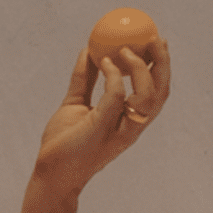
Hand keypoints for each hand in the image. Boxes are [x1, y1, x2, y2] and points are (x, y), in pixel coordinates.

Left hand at [31, 35, 170, 199]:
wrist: (50, 174)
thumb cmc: (63, 143)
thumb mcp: (75, 103)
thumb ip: (84, 78)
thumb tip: (89, 51)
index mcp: (129, 121)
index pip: (156, 92)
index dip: (161, 66)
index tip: (156, 42)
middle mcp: (130, 128)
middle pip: (160, 93)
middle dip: (162, 64)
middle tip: (155, 38)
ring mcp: (119, 132)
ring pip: (147, 97)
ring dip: (141, 69)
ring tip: (126, 49)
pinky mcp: (101, 130)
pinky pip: (115, 97)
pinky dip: (113, 77)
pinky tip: (103, 63)